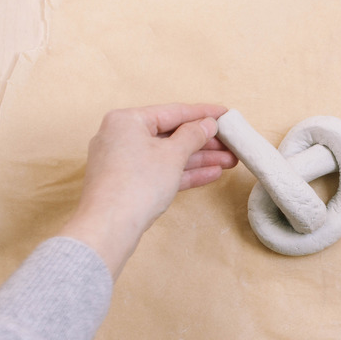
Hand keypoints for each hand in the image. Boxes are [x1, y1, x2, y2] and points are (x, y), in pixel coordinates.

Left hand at [59, 103, 237, 277]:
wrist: (109, 227)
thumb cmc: (137, 184)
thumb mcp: (173, 154)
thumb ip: (193, 135)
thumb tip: (207, 124)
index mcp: (127, 120)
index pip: (173, 112)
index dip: (203, 113)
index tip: (225, 114)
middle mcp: (122, 137)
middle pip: (171, 135)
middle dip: (204, 142)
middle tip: (231, 143)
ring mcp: (124, 162)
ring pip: (168, 155)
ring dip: (199, 158)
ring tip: (229, 161)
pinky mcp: (129, 183)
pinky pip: (161, 172)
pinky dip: (184, 172)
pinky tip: (212, 174)